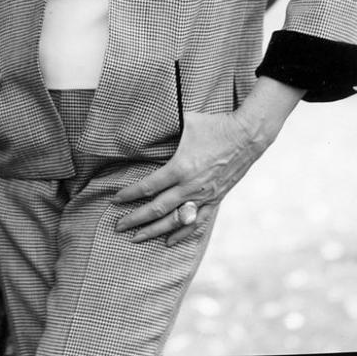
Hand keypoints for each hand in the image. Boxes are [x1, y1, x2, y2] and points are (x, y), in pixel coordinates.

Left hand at [112, 110, 266, 246]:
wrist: (247, 136)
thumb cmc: (214, 124)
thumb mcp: (185, 121)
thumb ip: (166, 127)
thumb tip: (146, 123)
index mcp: (181, 167)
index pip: (149, 186)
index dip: (130, 195)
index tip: (115, 200)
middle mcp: (191, 186)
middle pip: (158, 209)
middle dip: (136, 219)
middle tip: (118, 226)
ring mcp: (204, 196)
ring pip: (176, 220)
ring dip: (155, 231)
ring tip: (137, 238)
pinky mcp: (216, 200)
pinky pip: (196, 222)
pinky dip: (182, 233)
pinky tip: (169, 240)